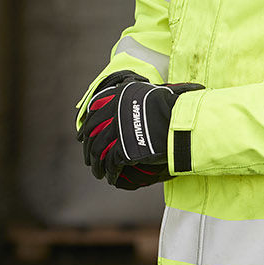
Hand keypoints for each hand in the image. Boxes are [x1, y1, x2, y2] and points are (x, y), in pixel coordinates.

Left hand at [79, 74, 200, 180]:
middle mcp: (113, 112)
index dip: (87, 125)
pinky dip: (109, 172)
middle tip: (89, 158)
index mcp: (118, 97)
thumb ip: (133, 93)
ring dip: (96, 164)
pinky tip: (110, 177)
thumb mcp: (148, 91)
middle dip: (88, 148)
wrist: (180, 121)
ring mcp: (117, 131)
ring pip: (98, 150)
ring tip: (98, 172)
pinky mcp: (123, 149)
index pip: (93, 111)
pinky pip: (110, 163)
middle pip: (92, 132)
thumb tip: (125, 87)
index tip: (83, 135)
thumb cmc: (171, 106)